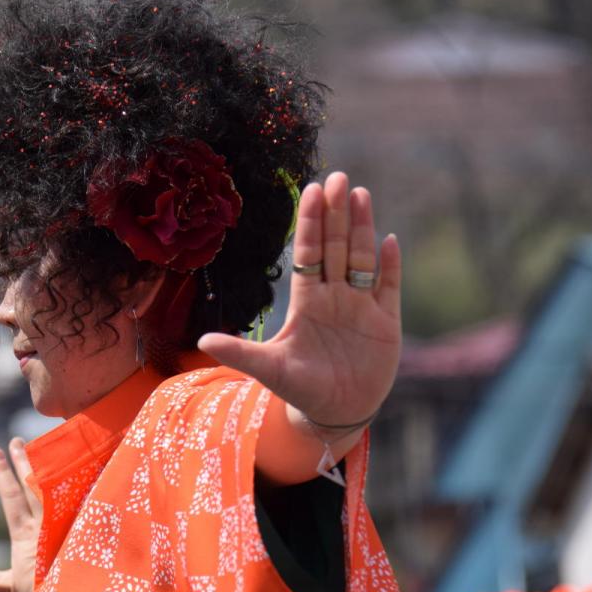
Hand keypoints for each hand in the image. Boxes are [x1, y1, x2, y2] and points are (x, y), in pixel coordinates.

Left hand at [198, 172, 400, 429]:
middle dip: (337, 213)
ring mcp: (361, 306)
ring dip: (363, 228)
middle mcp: (334, 296)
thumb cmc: (300, 389)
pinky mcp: (385, 322)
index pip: (308, 254)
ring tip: (361, 194)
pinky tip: (389, 241)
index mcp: (306, 301)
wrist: (335, 413)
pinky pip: (388, 287)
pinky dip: (390, 266)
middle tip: (338, 177)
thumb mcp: (268, 369)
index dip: (310, 224)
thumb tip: (201, 341)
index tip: (311, 191)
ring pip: (361, 259)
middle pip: (335, 246)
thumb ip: (239, 353)